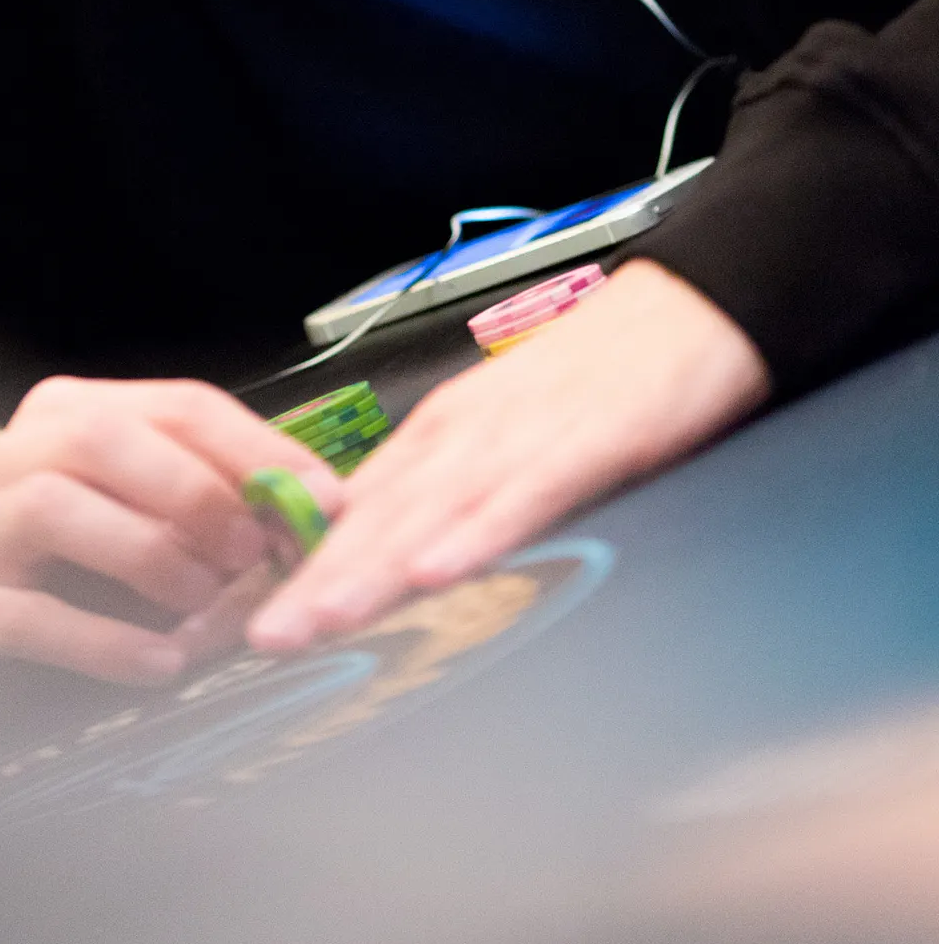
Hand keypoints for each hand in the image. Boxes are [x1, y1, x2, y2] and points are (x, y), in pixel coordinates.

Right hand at [0, 374, 341, 709]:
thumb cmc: (61, 578)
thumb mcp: (141, 526)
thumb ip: (210, 513)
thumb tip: (316, 522)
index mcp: (72, 415)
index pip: (178, 405)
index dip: (259, 451)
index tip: (324, 504)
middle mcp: (12, 453)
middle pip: (106, 438)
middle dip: (196, 494)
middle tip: (253, 556)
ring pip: (56, 505)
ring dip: (148, 555)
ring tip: (204, 606)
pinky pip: (27, 614)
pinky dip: (104, 640)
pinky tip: (158, 666)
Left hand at [247, 260, 768, 654]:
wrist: (690, 308)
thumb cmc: (601, 375)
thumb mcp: (505, 431)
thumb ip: (448, 490)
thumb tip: (383, 555)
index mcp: (444, 436)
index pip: (355, 512)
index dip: (300, 569)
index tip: (253, 619)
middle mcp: (466, 436)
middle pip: (377, 518)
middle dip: (315, 583)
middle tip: (260, 636)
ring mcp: (520, 437)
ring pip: (431, 511)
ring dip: (370, 568)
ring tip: (318, 617)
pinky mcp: (583, 442)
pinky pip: (521, 497)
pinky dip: (476, 534)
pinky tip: (436, 570)